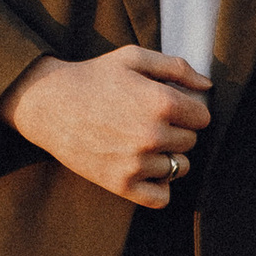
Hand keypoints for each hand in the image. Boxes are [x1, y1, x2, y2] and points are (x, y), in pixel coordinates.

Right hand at [3, 47, 210, 208]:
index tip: (169, 106)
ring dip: (168, 156)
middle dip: (177, 131)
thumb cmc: (93, 77)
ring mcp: (137, 163)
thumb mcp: (133, 58)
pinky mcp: (121, 184)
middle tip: (148, 121)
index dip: (188, 110)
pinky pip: (161, 197)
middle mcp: (153, 135)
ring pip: (180, 168)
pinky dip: (159, 186)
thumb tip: (207, 85)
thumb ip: (176, 67)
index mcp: (162, 102)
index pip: (202, 117)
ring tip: (143, 142)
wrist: (48, 104)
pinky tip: (145, 168)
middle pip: (191, 142)